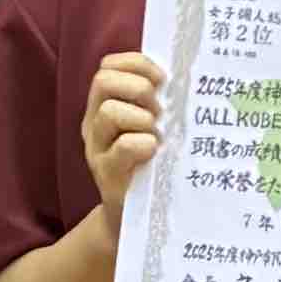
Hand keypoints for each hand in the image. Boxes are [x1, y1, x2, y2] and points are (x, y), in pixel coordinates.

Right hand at [80, 50, 164, 213]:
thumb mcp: (150, 127)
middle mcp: (94, 123)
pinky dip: (142, 143)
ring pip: (108, 112)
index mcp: (104, 104)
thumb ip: (157, 102)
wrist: (135, 217)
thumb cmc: (150, 164)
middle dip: (138, 88)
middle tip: (159, 110)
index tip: (162, 79)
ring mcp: (97, 148)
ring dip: (141, 117)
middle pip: (103, 81)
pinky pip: (122, 146)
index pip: (109, 65)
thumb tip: (186, 74)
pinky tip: (154, 150)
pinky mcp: (106, 174)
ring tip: (157, 134)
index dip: (137, 64)